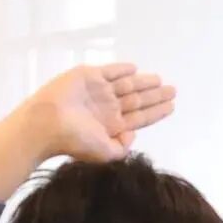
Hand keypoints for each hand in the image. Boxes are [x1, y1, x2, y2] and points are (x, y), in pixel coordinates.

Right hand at [22, 64, 175, 162]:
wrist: (48, 122)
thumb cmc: (75, 140)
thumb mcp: (105, 153)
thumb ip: (122, 148)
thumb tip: (133, 134)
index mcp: (112, 126)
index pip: (140, 118)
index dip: (157, 112)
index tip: (172, 106)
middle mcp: (107, 108)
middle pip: (138, 100)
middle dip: (155, 96)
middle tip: (173, 90)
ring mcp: (98, 92)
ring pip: (127, 85)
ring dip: (144, 83)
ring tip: (160, 81)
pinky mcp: (88, 77)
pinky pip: (109, 72)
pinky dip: (122, 70)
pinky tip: (135, 69)